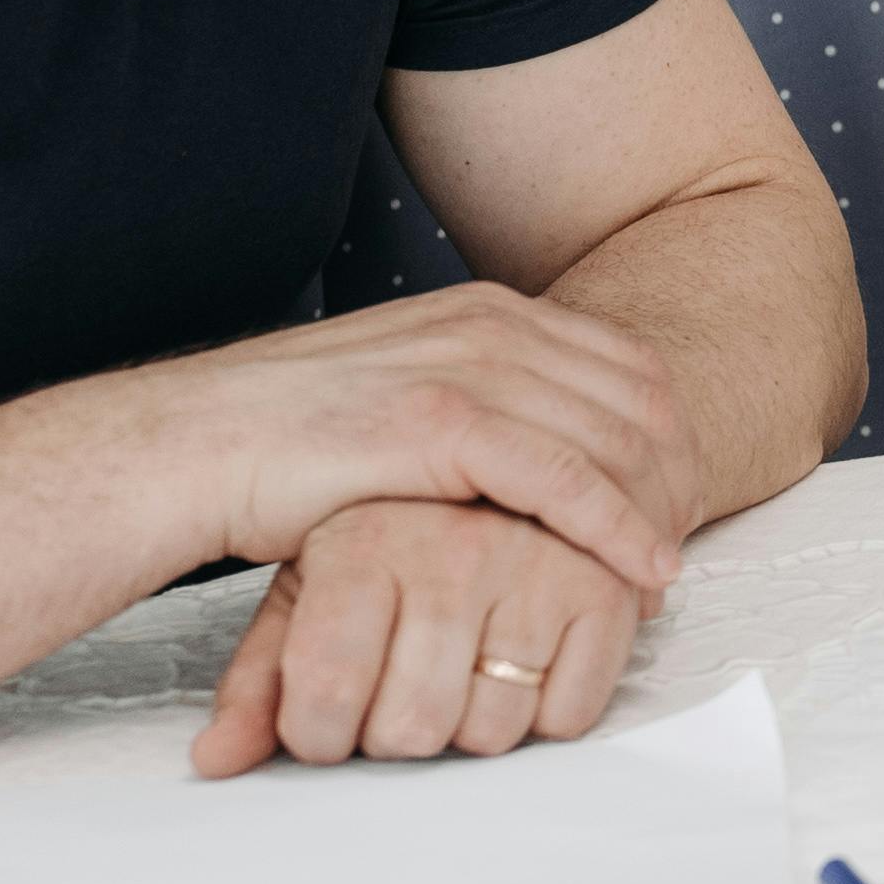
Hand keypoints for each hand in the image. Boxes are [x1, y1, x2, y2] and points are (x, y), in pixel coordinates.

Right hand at [142, 283, 699, 595]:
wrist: (194, 447)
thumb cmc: (292, 444)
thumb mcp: (408, 398)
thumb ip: (483, 407)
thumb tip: (546, 449)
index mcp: (491, 311)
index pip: (629, 367)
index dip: (671, 439)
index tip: (683, 504)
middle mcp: (492, 324)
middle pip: (640, 399)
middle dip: (679, 478)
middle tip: (689, 546)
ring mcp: (468, 366)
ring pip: (616, 441)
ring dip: (658, 511)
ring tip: (668, 573)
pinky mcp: (442, 421)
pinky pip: (566, 480)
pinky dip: (615, 529)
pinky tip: (640, 571)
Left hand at [191, 498, 643, 774]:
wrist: (502, 436)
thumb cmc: (390, 532)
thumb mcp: (309, 587)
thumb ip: (258, 679)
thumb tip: (213, 760)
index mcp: (362, 543)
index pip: (321, 697)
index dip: (316, 736)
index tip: (325, 721)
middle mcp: (452, 550)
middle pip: (410, 729)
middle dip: (397, 736)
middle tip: (397, 695)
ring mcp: (535, 565)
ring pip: (493, 731)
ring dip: (473, 728)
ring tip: (462, 675)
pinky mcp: (606, 586)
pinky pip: (569, 715)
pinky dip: (545, 713)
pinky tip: (523, 665)